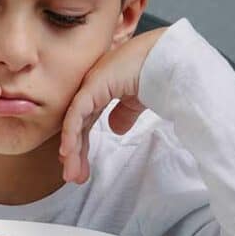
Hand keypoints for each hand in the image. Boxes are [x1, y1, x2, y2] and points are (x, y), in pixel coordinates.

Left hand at [59, 28, 167, 182]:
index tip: (80, 167)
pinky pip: (77, 114)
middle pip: (77, 125)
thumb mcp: (137, 99)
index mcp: (101, 89)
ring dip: (72, 150)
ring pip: (74, 123)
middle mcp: (91, 87)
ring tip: (72, 174)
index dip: (81, 145)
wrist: (167, 58)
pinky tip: (68, 152)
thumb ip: (124, 113)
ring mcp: (90, 85)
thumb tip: (115, 130)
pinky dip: (71, 134)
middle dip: (75, 153)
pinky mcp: (93, 86)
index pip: (85, 121)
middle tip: (74, 177)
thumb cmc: (156, 72)